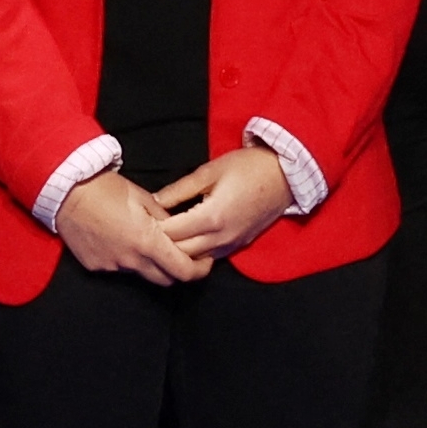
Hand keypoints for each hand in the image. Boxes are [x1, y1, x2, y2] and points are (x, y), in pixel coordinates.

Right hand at [54, 167, 204, 283]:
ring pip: (140, 273)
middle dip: (176, 270)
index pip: (184, 271)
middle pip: (165, 279)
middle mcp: (131, 260)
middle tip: (179, 254)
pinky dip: (124, 258)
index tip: (204, 262)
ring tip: (142, 240)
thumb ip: (165, 219)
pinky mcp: (95, 266)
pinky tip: (117, 239)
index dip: (199, 270)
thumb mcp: (144, 198)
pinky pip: (117, 268)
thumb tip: (177, 229)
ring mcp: (112, 266)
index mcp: (148, 242)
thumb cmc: (107, 189)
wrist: (66, 191)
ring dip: (148, 263)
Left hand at [149, 144, 293, 265]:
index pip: (171, 233)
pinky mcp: (238, 245)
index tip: (141, 220)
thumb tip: (154, 200)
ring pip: (195, 259)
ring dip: (178, 251)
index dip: (153, 228)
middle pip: (180, 252)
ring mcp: (231, 244)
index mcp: (211, 217)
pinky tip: (186, 240)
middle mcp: (221, 237)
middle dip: (162, 243)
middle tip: (147, 230)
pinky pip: (211, 257)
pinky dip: (195, 252)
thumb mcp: (209, 171)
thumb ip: (179, 189)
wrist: (285, 175)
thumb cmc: (248, 167)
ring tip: (164, 236)